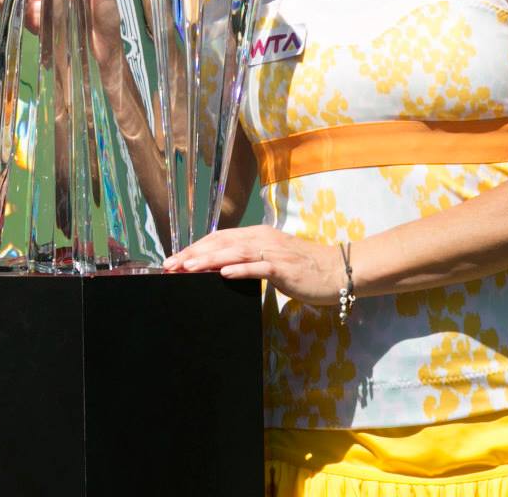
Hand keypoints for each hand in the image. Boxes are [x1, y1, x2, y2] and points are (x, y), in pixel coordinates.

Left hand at [163, 226, 343, 305]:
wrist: (337, 271)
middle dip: (194, 253)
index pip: (219, 238)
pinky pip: (259, 267)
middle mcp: (262, 238)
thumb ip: (249, 259)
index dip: (195, 247)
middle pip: (221, 242)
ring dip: (209, 260)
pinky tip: (224, 273)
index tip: (174, 259)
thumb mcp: (272, 259)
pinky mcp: (284, 267)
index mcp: (257, 235)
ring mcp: (273, 251)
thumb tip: (220, 268)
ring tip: (188, 267)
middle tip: (170, 265)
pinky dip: (240, 269)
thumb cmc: (304, 268)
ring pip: (235, 252)